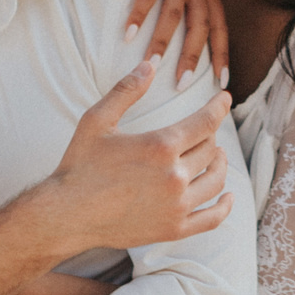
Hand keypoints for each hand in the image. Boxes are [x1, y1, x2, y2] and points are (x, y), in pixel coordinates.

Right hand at [42, 58, 233, 249]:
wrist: (66, 214)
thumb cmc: (79, 165)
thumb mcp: (97, 120)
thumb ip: (126, 91)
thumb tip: (149, 65)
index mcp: (161, 146)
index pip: (206, 122)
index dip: (219, 107)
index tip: (224, 99)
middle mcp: (175, 176)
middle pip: (210, 149)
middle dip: (209, 135)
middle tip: (203, 131)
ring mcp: (177, 206)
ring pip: (215, 180)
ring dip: (219, 164)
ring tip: (215, 155)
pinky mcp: (173, 229)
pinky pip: (212, 218)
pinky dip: (224, 207)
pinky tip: (228, 197)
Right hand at [122, 0, 228, 86]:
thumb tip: (186, 32)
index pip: (220, 27)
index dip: (222, 55)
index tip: (223, 83)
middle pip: (200, 26)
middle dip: (192, 58)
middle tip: (183, 86)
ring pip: (173, 14)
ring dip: (162, 42)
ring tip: (151, 66)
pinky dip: (138, 15)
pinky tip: (128, 34)